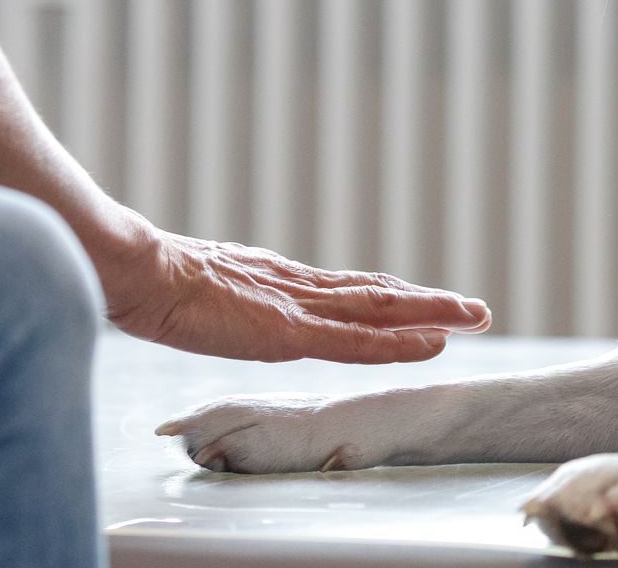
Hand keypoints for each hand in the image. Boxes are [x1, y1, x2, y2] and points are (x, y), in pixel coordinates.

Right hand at [102, 223, 491, 362]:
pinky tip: (433, 343)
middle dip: (430, 304)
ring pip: (381, 311)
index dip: (393, 299)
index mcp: (281, 281)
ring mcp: (298, 308)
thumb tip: (232, 308)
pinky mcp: (290, 330)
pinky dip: (399, 342)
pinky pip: (357, 340)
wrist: (141, 274)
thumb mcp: (206, 292)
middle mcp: (301, 288)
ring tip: (474, 316)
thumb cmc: (158, 286)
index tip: (426, 303)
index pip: (351, 291)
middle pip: (379, 295)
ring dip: (431, 315)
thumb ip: (232, 301)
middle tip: (476, 308)